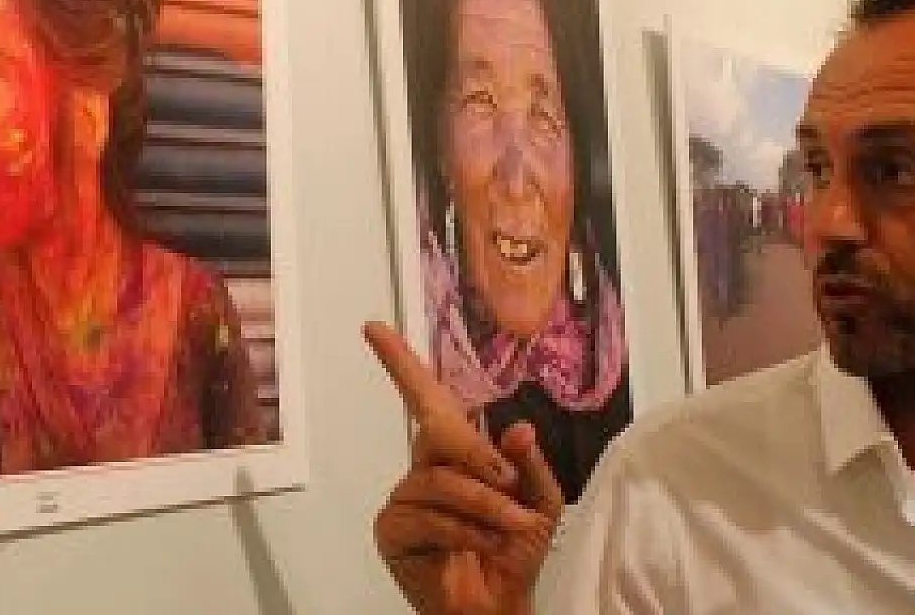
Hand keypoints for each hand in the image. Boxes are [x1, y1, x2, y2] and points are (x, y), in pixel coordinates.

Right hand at [365, 322, 563, 614]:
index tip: (375, 328)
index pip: (426, 399)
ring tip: (512, 528)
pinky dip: (464, 530)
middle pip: (438, 431)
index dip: (401, 363)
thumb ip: (529, 465)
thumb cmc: (514, 553)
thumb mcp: (539, 503)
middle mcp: (423, 469)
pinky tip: (484, 545)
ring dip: (486, 506)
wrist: (498, 607)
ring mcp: (404, 499)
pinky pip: (428, 516)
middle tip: (509, 481)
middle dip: (477, 454)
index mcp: (455, 454)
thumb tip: (519, 427)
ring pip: (441, 481)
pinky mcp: (392, 531)